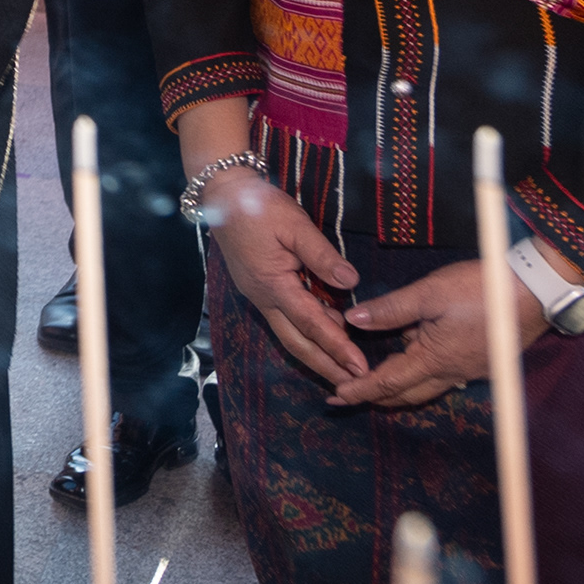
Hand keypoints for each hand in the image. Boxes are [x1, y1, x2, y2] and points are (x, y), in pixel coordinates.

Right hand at [209, 175, 361, 387]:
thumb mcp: (294, 224)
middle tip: (354, 386)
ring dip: (316, 355)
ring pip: (290, 336)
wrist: (222, 196)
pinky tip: (326, 336)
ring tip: (344, 369)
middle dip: (326, 367)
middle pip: (297, 343)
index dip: (338, 347)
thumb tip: (350, 282)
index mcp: (273, 285)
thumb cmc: (259, 207)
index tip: (360, 368)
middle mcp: (264, 299)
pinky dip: (307, 334)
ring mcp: (259, 297)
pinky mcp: (260, 290)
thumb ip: (322, 255)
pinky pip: (285, 321)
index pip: (312, 324)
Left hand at [330, 255, 553, 410]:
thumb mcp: (430, 293)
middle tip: (348, 394)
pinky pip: (445, 375)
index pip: (387, 383)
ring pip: (426, 386)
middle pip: (406, 394)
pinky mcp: (482, 361)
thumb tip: (354, 319)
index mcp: (434, 360)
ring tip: (376, 377)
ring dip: (399, 386)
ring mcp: (469, 370)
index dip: (359, 391)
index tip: (335, 398)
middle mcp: (452, 374)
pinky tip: (417, 354)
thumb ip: (391, 309)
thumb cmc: (482, 289)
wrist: (536, 292)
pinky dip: (422, 372)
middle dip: (375, 396)